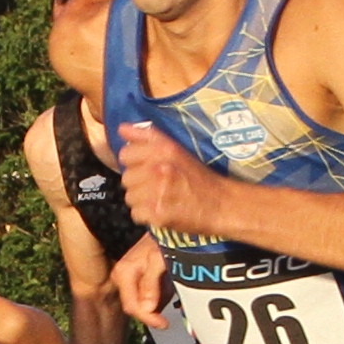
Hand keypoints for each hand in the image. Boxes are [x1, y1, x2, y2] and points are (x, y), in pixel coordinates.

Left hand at [110, 123, 227, 237]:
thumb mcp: (176, 150)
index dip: (135, 163)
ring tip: (161, 199)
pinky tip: (161, 211)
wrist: (221, 204)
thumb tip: (122, 128)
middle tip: (159, 186)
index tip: (149, 168)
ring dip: (142, 201)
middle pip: (126, 178)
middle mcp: (159, 169)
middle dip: (140, 183)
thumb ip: (147, 137)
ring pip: (130, 197)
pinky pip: (136, 214)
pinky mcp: (158, 214)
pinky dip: (147, 216)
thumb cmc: (198, 177)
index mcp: (163, 150)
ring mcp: (158, 192)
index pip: (125, 154)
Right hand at [111, 237, 170, 323]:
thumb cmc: (162, 239)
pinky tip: (167, 282)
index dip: (149, 318)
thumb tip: (147, 308)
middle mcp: (122, 276)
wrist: (166, 227)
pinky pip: (149, 296)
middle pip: (137, 307)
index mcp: (124, 273)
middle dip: (155, 308)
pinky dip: (160, 294)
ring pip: (144, 303)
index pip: (132, 307)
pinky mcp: (138, 279)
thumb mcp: (160, 259)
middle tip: (171, 299)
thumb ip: (151, 284)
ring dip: (159, 300)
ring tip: (170, 284)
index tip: (164, 323)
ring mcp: (129, 278)